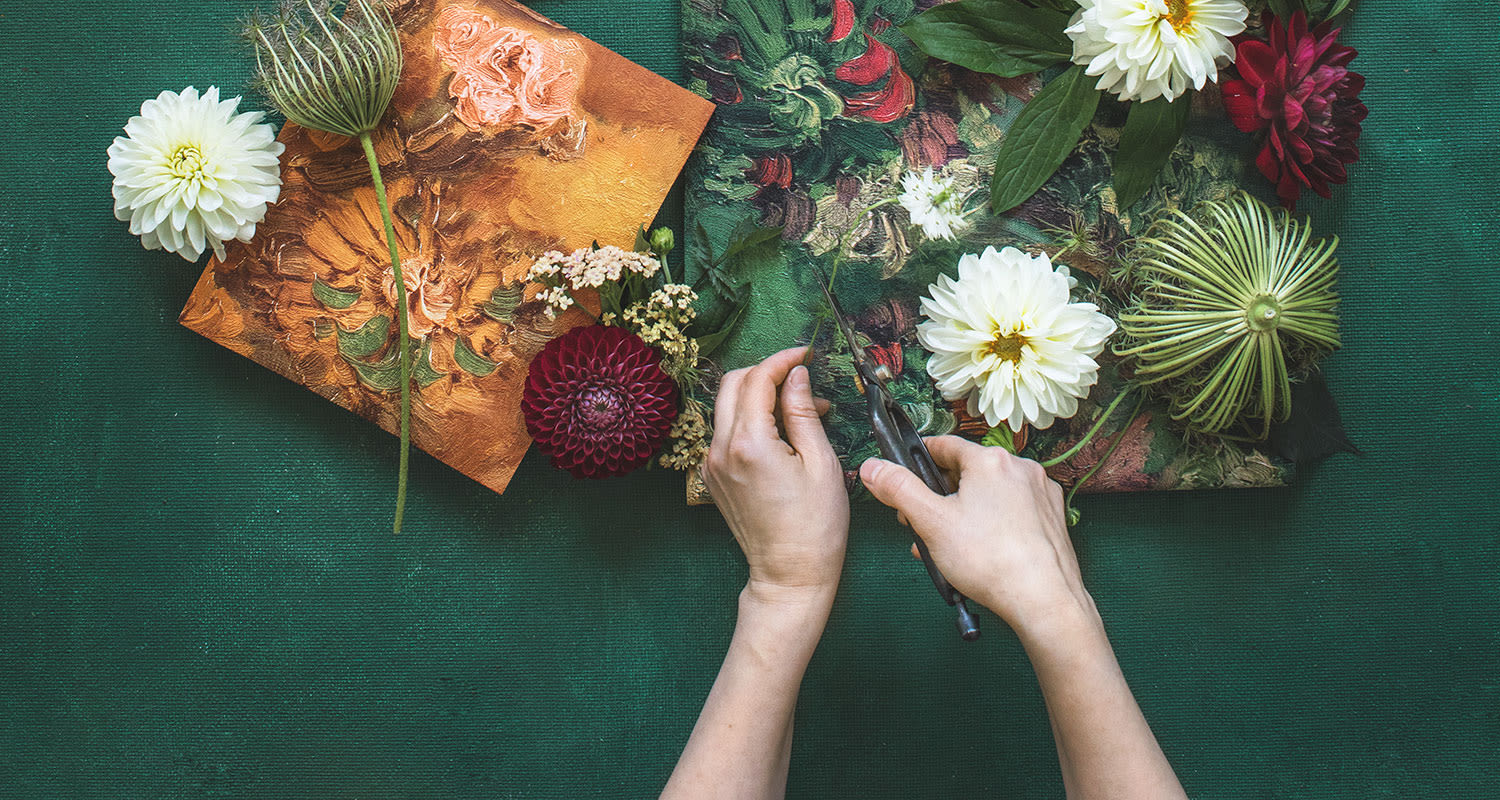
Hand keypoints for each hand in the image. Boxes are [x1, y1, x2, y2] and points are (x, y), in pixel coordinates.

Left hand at [702, 347, 848, 604]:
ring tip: (803, 411)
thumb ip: (804, 412)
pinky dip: (752, 421)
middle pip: (733, 384)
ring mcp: (712, 464)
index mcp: (749, 443)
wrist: (789, 575)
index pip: (757, 379)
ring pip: (727, 407)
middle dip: (766, 372)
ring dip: (760, 396)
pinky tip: (783, 434)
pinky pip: (727, 433)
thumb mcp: (820, 462)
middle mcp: (721, 449)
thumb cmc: (815, 526)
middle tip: (802, 377)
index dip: (782, 359)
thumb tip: (796, 375)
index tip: (806, 354)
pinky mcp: (713, 477)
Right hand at [858, 437, 1092, 638]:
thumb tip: (873, 467)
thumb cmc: (990, 561)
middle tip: (921, 524)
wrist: (1043, 600)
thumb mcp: (931, 522)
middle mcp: (1020, 469)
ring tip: (946, 548)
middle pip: (967, 472)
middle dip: (939, 497)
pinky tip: (979, 553)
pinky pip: (1012, 512)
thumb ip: (898, 489)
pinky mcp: (1051, 518)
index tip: (904, 474)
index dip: (918, 460)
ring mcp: (1040, 493)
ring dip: (963, 514)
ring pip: (989, 495)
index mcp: (990, 461)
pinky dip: (992, 525)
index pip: (944, 445)